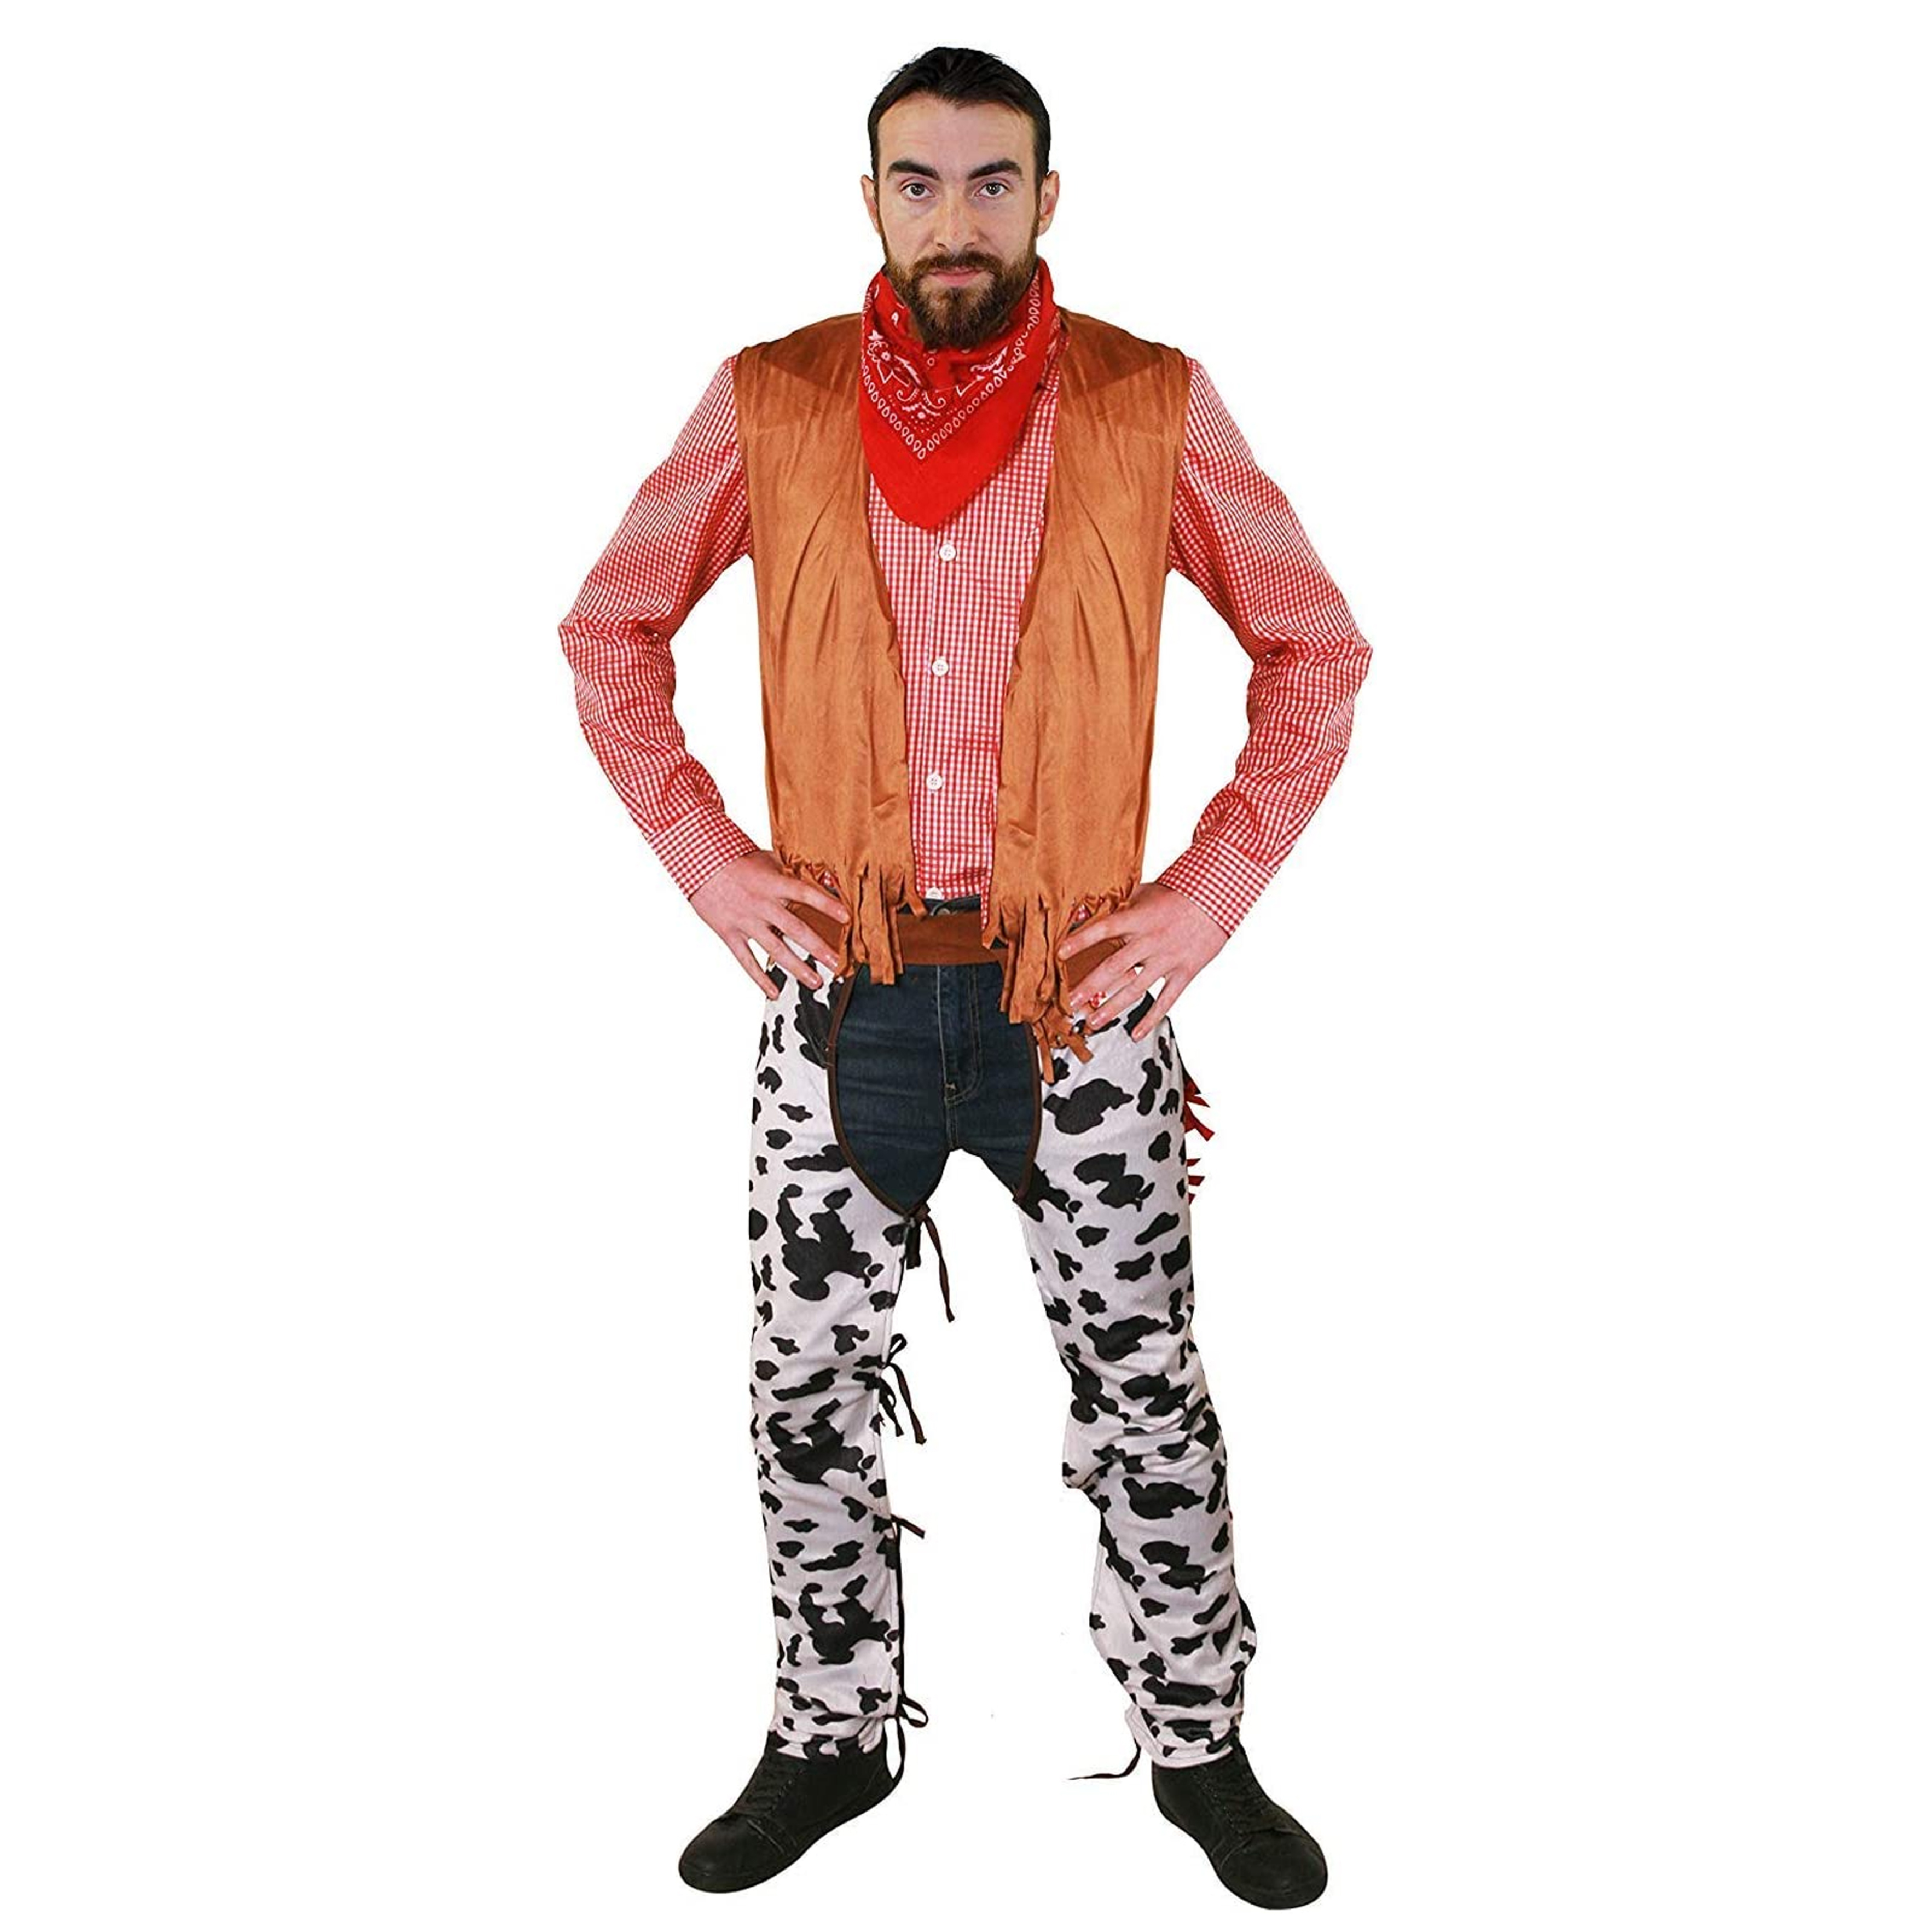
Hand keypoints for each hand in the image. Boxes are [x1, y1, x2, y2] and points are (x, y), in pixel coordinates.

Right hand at [691, 852, 849, 997]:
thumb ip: (790, 871)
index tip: (846, 917)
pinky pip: (746, 961)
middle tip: (836, 964)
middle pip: (796, 929)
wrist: (698, 864)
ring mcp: (746, 922)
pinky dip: (760, 979)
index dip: (827, 905)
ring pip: (775, 950)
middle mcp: (762, 904)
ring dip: (797, 968)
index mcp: (773, 883)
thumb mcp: (765, 859)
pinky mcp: (729, 934)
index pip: (806, 894)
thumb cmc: (735, 860)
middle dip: (819, 948)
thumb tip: (820, 878)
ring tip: (815, 982)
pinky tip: (774, 992)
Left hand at [1055, 882, 1226, 1038]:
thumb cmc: (1180, 893)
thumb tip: (1092, 910)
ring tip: (1092, 1022)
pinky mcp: (1184, 972)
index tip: (1060, 954)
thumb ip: (1122, 905)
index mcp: (1139, 919)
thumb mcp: (1147, 892)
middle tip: (1069, 1004)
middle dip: (1088, 988)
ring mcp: (1167, 959)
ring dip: (1112, 1008)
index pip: (1103, 929)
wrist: (1219, 898)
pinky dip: (1151, 1018)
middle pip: (1113, 968)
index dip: (1081, 941)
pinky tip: (1136, 1034)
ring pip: (1135, 989)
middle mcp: (1150, 941)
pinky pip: (1166, 1000)